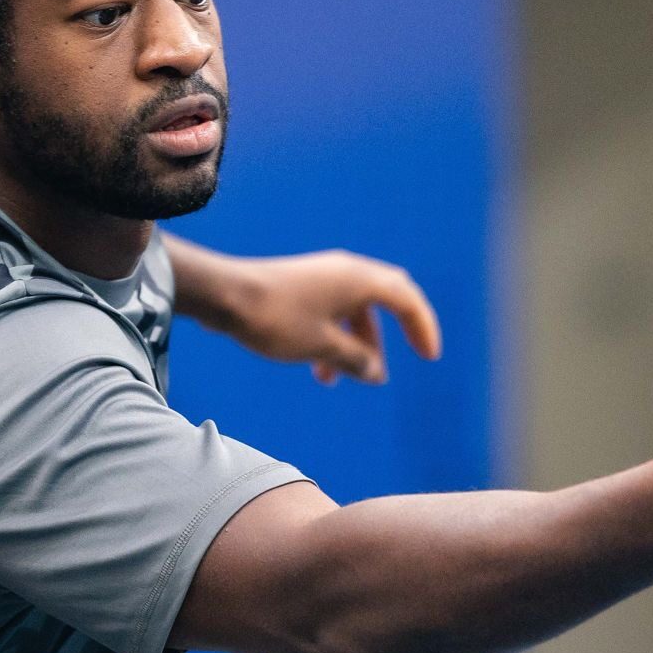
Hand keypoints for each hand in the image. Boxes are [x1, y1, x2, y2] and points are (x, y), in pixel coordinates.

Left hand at [195, 248, 441, 384]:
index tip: (429, 356)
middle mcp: (345, 272)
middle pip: (382, 302)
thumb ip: (356, 360)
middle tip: (384, 370)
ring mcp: (322, 276)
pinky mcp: (302, 285)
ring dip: (351, 346)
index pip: (407, 299)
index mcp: (360, 279)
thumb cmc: (275, 318)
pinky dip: (332, 338)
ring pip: (351, 312)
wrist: (223, 295)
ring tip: (335, 380)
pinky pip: (330, 311)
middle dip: (386, 339)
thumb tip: (376, 373)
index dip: (423, 327)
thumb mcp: (322, 346)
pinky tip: (316, 367)